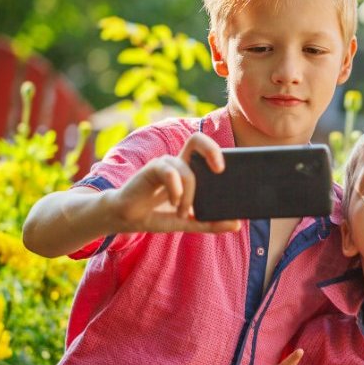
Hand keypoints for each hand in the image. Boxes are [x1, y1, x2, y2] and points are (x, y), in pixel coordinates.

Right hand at [111, 132, 240, 233]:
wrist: (126, 218)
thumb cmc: (158, 215)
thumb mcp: (189, 222)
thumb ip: (211, 223)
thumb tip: (237, 225)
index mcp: (190, 171)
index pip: (209, 152)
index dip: (221, 155)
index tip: (230, 172)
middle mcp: (178, 163)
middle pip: (197, 140)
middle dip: (212, 149)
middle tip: (220, 170)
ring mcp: (165, 164)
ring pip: (187, 171)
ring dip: (189, 195)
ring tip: (182, 212)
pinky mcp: (152, 168)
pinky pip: (170, 171)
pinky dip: (176, 188)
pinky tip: (175, 203)